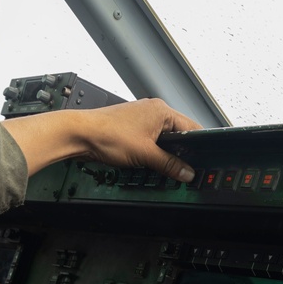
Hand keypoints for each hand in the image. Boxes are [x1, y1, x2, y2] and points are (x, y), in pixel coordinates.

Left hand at [3, 98, 200, 178]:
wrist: (79, 134)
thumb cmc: (108, 135)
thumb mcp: (145, 154)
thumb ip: (169, 164)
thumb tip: (187, 173)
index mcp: (162, 111)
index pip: (191, 128)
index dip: (198, 147)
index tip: (202, 162)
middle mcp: (154, 110)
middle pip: (178, 134)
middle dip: (181, 152)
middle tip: (184, 169)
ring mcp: (142, 118)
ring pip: (164, 138)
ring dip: (165, 153)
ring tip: (164, 165)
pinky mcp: (132, 127)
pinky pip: (151, 139)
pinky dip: (153, 151)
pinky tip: (149, 160)